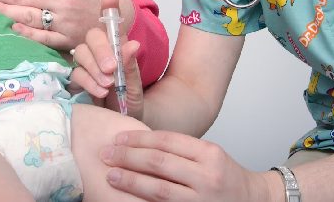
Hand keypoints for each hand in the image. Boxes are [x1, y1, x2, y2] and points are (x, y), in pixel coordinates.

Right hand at [69, 0, 143, 117]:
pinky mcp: (75, 81)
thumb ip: (130, 66)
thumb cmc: (129, 104)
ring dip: (94, 67)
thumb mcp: (135, 86)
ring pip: (81, 53)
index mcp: (117, 48)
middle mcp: (100, 53)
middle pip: (91, 37)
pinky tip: (100, 91)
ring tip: (108, 84)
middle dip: (101, 50)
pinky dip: (87, 81)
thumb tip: (131, 44)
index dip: (108, 10)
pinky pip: (75, 73)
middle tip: (111, 68)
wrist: (121, 127)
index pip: (111, 25)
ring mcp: (86, 66)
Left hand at [100, 130, 270, 200]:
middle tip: (106, 154)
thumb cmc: (227, 177)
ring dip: (130, 181)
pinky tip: (127, 198)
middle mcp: (206, 177)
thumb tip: (139, 143)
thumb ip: (181, 150)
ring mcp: (201, 200)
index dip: (139, 138)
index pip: (167, 141)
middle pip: (159, 163)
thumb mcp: (210, 155)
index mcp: (210, 154)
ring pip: (158, 189)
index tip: (119, 138)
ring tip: (111, 175)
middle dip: (128, 157)